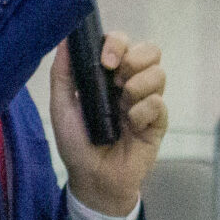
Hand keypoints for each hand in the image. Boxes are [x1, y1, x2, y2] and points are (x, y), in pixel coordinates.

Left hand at [55, 29, 166, 218]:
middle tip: (117, 79)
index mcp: (108, 76)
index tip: (106, 61)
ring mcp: (146, 102)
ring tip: (123, 106)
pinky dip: (143, 112)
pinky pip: (159, 103)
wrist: (93, 179)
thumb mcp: (61, 107)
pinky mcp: (158, 122)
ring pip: (158, 73)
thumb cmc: (76, 143)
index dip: (118, 43)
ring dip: (138, 85)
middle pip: (150, 51)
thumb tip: (65, 39)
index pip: (123, 43)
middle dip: (134, 58)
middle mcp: (130, 84)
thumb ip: (62, 73)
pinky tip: (131, 126)